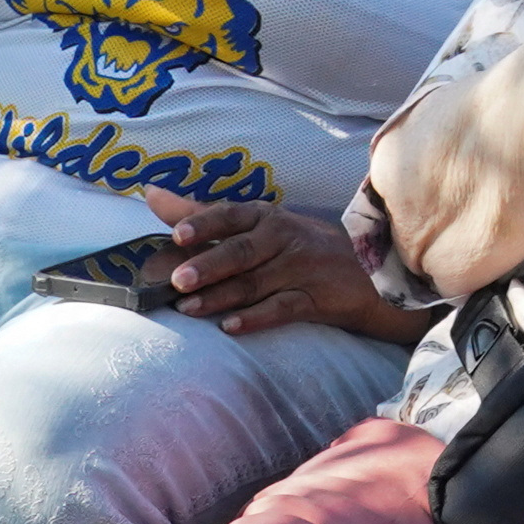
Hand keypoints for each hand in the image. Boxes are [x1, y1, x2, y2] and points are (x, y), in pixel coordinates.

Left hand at [134, 189, 424, 340]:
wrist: (372, 273)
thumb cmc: (301, 248)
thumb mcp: (259, 225)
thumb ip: (203, 214)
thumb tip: (151, 196)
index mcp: (268, 217)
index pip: (232, 214)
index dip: (204, 223)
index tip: (177, 233)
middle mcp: (284, 238)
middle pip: (242, 250)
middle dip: (208, 264)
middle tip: (178, 278)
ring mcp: (302, 269)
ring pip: (255, 283)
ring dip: (220, 296)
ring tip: (188, 308)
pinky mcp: (318, 299)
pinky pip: (283, 308)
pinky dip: (255, 318)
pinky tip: (231, 327)